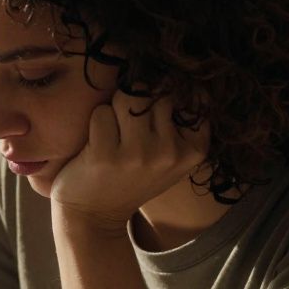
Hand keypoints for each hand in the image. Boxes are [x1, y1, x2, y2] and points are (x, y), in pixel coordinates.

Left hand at [50, 91, 208, 229]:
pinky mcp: (106, 155)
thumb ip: (178, 120)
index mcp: (194, 150)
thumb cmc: (130, 178)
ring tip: (113, 131)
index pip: (191, 94)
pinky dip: (95, 122)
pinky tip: (96, 144)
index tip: (154, 108)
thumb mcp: (169, 156)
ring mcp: (138, 155)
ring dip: (115, 107)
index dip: (169, 89)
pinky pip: (102, 112)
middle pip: (156, 90)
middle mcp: (170, 153)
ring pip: (129, 95)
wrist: (94, 217)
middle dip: (137, 96)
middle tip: (126, 122)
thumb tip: (174, 70)